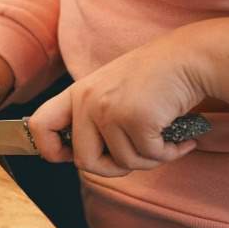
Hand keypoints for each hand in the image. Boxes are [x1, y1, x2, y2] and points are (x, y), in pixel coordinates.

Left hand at [28, 28, 209, 176]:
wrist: (189, 58)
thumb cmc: (154, 79)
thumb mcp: (111, 91)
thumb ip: (93, 118)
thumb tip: (81, 159)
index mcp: (77, 94)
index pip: (39, 125)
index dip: (49, 149)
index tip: (68, 157)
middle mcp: (87, 100)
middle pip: (84, 161)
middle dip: (113, 169)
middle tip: (136, 158)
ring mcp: (109, 109)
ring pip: (123, 163)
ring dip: (149, 159)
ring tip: (164, 139)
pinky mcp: (136, 118)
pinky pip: (150, 156)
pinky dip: (169, 153)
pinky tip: (181, 138)